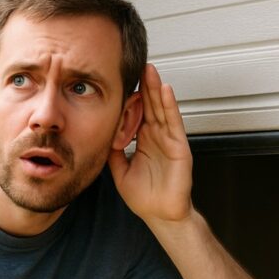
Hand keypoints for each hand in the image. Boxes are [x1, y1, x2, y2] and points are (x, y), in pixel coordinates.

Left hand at [108, 64, 193, 223]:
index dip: (130, 96)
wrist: (160, 215)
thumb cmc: (145, 197)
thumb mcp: (119, 170)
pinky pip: (174, 123)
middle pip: (149, 105)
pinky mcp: (179, 147)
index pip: (137, 112)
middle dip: (143, 85)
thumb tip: (99, 134)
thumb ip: (112, 151)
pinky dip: (170, 106)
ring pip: (161, 109)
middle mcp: (157, 137)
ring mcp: (169, 140)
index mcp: (144, 140)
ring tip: (149, 69)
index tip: (121, 79)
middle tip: (136, 63)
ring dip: (156, 89)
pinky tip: (165, 90)